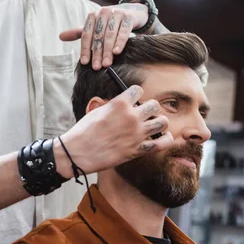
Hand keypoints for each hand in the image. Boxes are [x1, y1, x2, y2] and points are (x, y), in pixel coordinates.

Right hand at [53, 85, 173, 177]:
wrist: (78, 153)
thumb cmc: (84, 132)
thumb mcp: (97, 111)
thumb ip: (114, 106)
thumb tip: (124, 104)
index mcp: (120, 104)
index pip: (138, 90)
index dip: (136, 95)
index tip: (133, 100)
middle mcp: (132, 116)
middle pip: (154, 105)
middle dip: (150, 108)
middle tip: (144, 114)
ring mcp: (137, 134)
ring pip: (162, 121)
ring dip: (159, 122)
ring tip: (153, 125)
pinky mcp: (139, 149)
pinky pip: (162, 142)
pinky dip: (165, 139)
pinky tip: (162, 137)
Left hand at [59, 3, 148, 69]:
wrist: (132, 12)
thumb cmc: (110, 22)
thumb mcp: (95, 27)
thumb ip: (79, 33)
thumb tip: (60, 37)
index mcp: (93, 16)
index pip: (86, 34)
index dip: (85, 49)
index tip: (85, 63)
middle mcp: (104, 13)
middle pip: (98, 36)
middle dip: (97, 53)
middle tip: (97, 67)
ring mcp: (117, 14)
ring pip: (110, 35)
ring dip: (108, 50)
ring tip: (107, 64)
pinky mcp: (129, 17)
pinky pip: (123, 31)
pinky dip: (120, 42)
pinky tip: (117, 52)